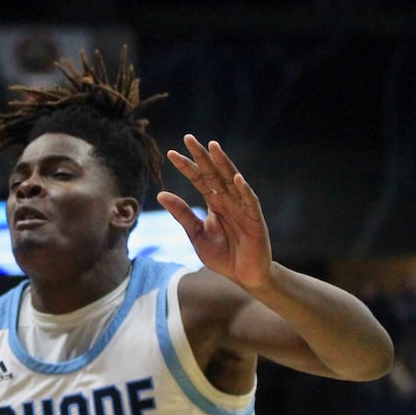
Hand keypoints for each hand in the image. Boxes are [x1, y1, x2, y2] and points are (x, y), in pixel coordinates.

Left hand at [156, 135, 272, 289]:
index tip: (170, 154)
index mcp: (214, 202)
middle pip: (213, 173)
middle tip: (188, 138)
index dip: (186, 166)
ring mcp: (242, 207)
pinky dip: (243, 189)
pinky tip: (236, 178)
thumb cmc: (222, 255)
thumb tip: (160, 193)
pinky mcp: (255, 219)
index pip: (198, 179)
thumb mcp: (196, 234)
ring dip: (223, 163)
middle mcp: (228, 199)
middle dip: (201, 156)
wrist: (243, 276)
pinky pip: (249, 201)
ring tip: (212, 146)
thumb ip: (182, 214)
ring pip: (231, 180)